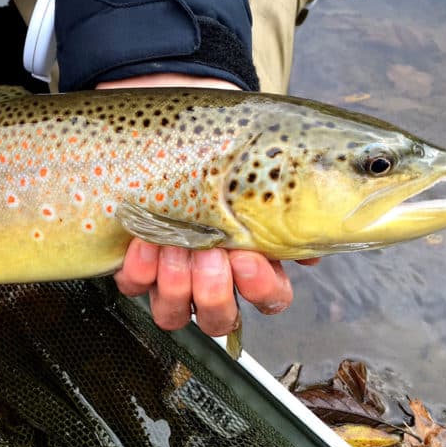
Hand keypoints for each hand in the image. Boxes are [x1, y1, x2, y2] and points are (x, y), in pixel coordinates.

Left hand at [96, 74, 318, 335]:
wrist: (174, 128)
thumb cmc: (224, 151)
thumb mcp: (263, 167)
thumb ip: (292, 203)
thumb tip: (312, 244)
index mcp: (252, 262)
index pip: (270, 298)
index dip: (261, 288)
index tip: (248, 257)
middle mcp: (211, 278)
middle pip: (219, 318)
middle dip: (214, 290)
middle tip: (210, 254)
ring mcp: (170, 276)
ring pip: (174, 314)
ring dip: (175, 285)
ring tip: (174, 246)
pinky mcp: (135, 265)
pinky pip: (133, 287)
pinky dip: (139, 270)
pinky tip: (143, 241)